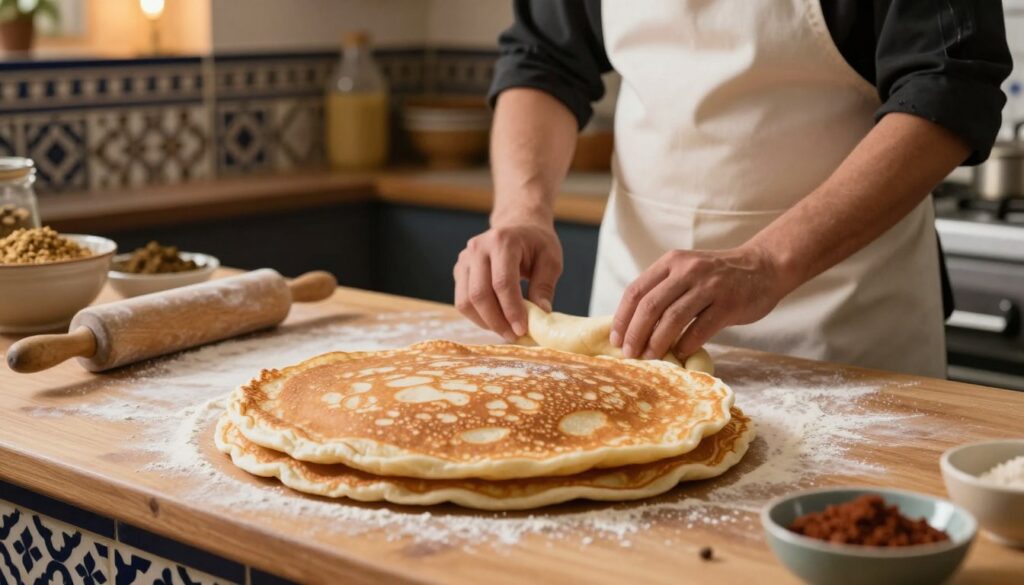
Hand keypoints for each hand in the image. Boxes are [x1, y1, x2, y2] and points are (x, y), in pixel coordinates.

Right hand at [454, 221, 562, 340]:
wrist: (518, 225)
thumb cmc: (537, 243)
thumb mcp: (551, 260)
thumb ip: (544, 287)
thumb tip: (541, 315)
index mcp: (502, 241)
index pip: (502, 282)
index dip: (512, 310)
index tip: (523, 330)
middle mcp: (478, 248)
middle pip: (479, 294)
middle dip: (497, 321)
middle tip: (514, 336)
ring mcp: (465, 259)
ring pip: (466, 301)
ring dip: (485, 322)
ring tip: (505, 331)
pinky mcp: (459, 270)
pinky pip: (462, 301)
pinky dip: (478, 317)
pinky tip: (496, 321)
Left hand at [610, 244, 790, 359]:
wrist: (764, 266)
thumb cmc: (718, 276)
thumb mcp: (687, 270)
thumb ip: (663, 289)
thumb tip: (633, 325)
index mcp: (671, 262)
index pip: (636, 291)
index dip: (622, 318)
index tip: (616, 339)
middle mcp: (688, 271)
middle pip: (650, 306)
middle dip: (635, 333)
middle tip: (629, 354)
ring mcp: (710, 286)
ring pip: (673, 318)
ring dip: (657, 342)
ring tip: (650, 358)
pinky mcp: (729, 304)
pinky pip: (700, 329)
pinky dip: (686, 344)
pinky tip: (680, 353)